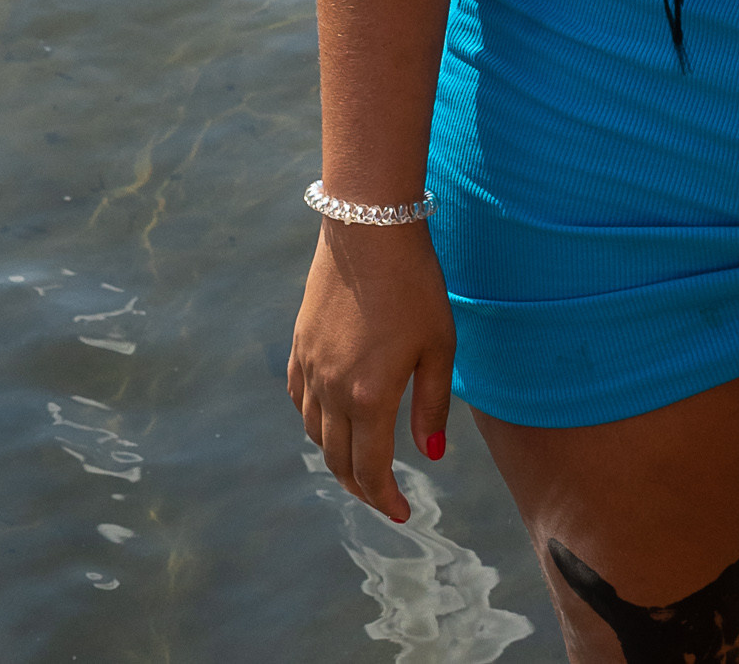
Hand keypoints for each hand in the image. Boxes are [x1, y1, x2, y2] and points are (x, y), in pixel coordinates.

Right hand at [288, 221, 454, 522]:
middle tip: (383, 496)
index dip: (385, 499)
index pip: (371, 470)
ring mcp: (310, 368)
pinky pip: (299, 400)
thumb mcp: (439, 345)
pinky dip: (313, 421)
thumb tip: (431, 455)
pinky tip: (329, 418)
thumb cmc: (415, 283)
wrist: (369, 225)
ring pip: (314, 434)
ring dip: (336, 456)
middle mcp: (332, 391)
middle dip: (361, 487)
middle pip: (338, 460)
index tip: (402, 513)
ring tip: (360, 460)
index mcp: (369, 397)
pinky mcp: (299, 344)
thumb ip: (432, 405)